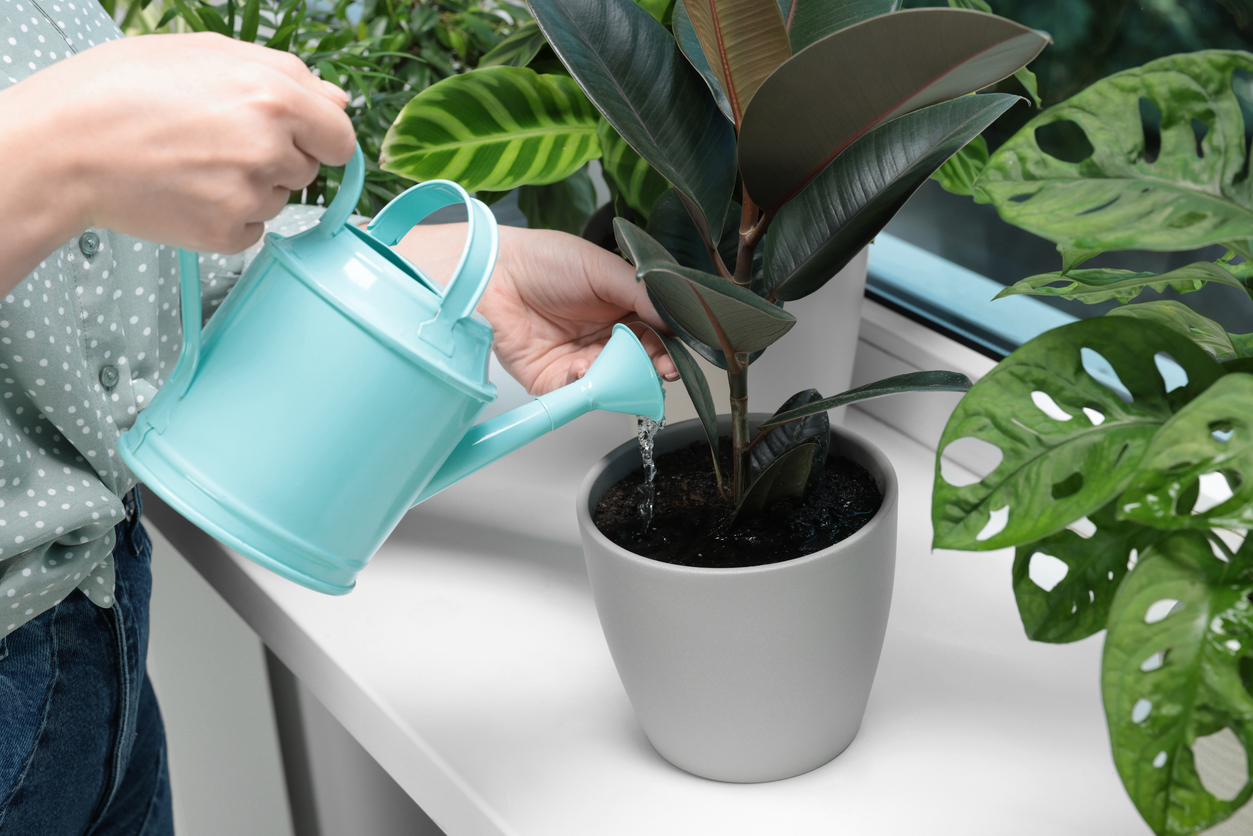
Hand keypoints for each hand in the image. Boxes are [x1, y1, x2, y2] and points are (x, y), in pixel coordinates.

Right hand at [0, 33, 355, 288]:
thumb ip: (286, 74)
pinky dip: (228, 216)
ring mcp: (249, 195)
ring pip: (279, 199)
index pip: (342, 137)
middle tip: (219, 140)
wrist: (63, 146)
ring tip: (195, 162)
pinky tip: (190, 191)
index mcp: (274, 97)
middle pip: (309, 169)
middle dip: (278, 157)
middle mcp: (269, 148)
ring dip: (251, 186)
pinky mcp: (226, 233)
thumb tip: (336, 101)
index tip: (302, 138)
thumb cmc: (122, 90)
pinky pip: (252, 229)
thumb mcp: (207, 52)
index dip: (321, 137)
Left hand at [394, 224, 678, 394]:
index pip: (655, 334)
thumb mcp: (603, 269)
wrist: (493, 274)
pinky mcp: (553, 379)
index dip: (668, 346)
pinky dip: (587, 384)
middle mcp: (603, 336)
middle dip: (650, 368)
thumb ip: (642, 294)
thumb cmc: (544, 260)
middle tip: (660, 368)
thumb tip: (676, 319)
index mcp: (619, 308)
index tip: (676, 355)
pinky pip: (579, 393)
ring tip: (617, 362)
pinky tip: (583, 366)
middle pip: (638, 362)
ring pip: (613, 380)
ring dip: (620, 376)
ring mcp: (579, 359)